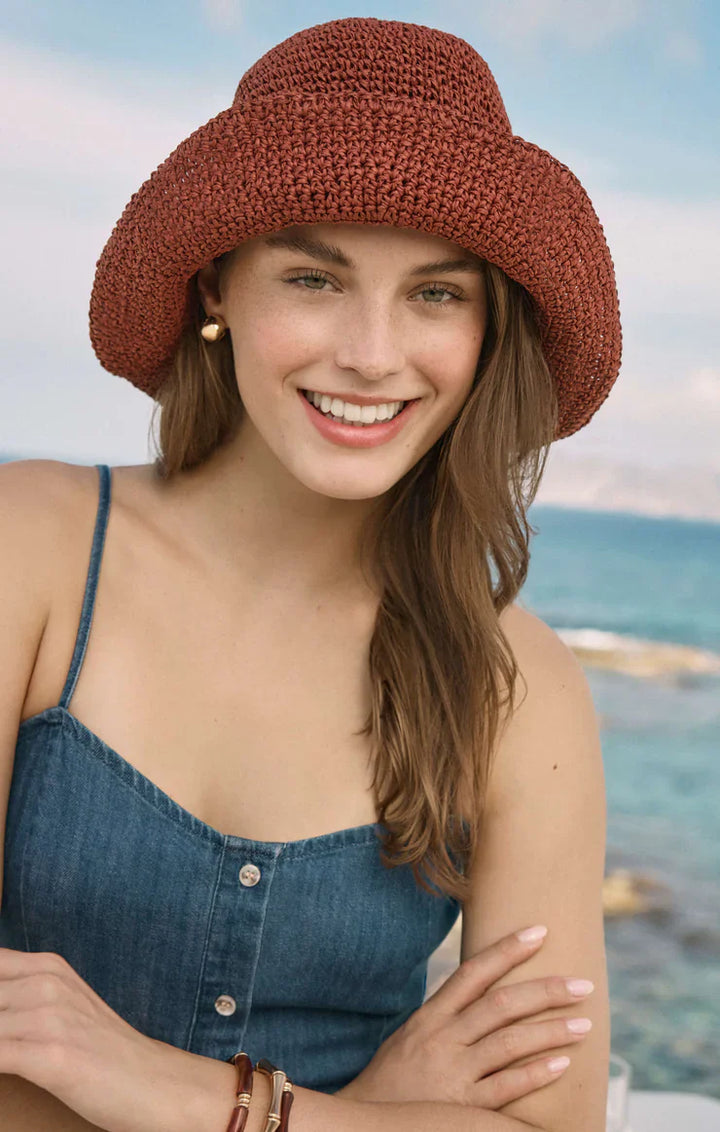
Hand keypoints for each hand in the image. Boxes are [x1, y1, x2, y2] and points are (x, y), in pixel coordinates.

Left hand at [0, 947, 232, 1131]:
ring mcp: (48, 1016)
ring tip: (4, 1055)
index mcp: (48, 966)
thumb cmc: (104, 1054)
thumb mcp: (62, 1010)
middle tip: (3, 1042)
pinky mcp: (51, 1054)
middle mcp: (46, 982)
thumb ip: (20, 999)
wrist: (154, 1082)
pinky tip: (2, 1071)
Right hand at [336, 925, 593, 1108]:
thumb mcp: (411, 1037)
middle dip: (545, 990)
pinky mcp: (462, 1109)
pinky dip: (535, 1074)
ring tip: (585, 1023)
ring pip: (509, 1043)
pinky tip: (563, 1064)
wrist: (365, 1127)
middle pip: (501, 1004)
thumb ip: (445, 1016)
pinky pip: (505, 1088)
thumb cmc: (392, 1082)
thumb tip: (482, 990)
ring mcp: (453, 1073)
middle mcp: (443, 1039)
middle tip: (582, 983)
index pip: (473, 972)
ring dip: (551, 1031)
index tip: (540, 932)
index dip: (507, 950)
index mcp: (430, 1017)